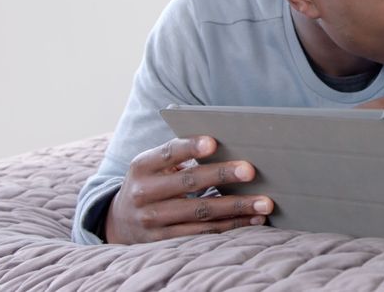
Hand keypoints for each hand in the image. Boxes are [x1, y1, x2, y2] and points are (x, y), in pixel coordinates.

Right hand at [104, 136, 273, 243]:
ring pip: (200, 212)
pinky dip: (230, 226)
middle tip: (251, 170)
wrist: (119, 221)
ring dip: (235, 207)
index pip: (168, 153)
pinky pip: (202, 233)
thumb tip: (224, 143)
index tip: (213, 142)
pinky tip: (252, 219)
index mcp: (142, 166)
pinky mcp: (163, 241)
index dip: (190, 147)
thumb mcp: (153, 165)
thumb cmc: (150, 182)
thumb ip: (178, 153)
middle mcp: (144, 192)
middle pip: (189, 183)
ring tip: (264, 202)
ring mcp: (153, 219)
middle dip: (222, 175)